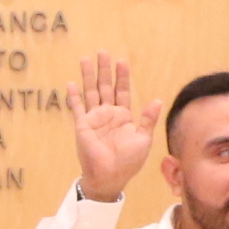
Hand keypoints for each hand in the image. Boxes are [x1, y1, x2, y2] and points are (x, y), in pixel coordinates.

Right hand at [65, 50, 160, 204]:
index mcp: (123, 116)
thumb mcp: (143, 139)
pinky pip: (77, 108)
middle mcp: (108, 114)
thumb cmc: (128, 162)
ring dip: (88, 76)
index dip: (122, 76)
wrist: (110, 177)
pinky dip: (74, 96)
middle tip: (103, 52)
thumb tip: (157, 100)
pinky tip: (71, 83)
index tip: (122, 61)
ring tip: (85, 59)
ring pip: (91, 92)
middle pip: (105, 86)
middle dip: (104, 69)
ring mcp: (94, 119)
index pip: (122, 91)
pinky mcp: (82, 126)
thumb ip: (147, 119)